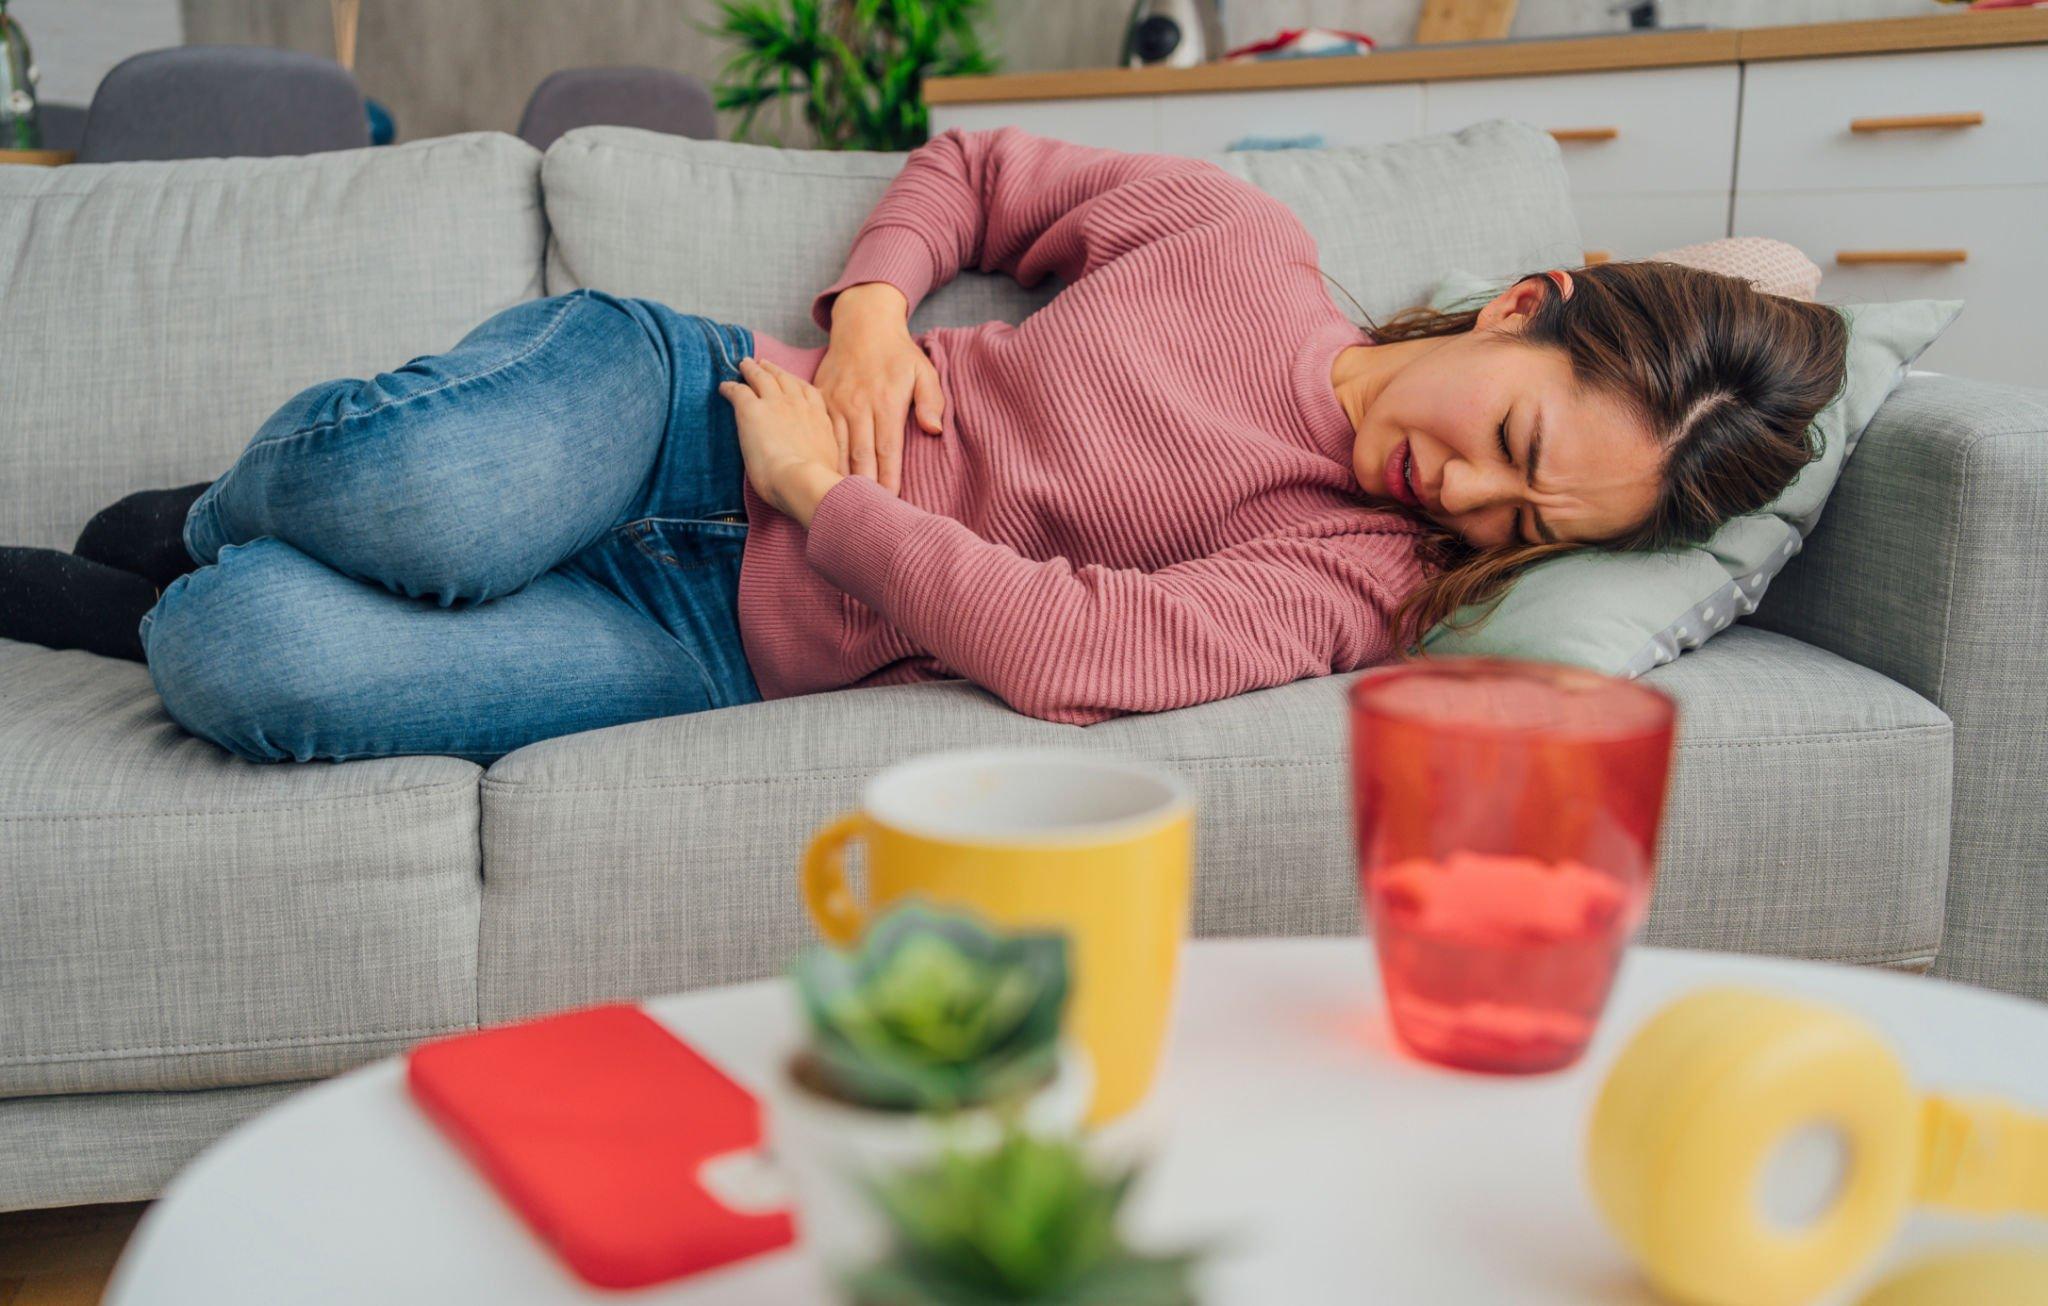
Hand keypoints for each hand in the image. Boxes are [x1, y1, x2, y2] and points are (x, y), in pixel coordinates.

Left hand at [719, 357, 845, 526]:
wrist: (804, 480)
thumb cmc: (818, 482)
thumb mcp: (829, 464)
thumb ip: (824, 458)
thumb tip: (822, 469)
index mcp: (819, 419)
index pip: (809, 392)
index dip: (797, 384)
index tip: (791, 381)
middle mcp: (799, 405)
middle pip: (785, 379)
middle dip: (774, 370)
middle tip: (765, 364)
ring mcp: (775, 404)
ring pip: (762, 377)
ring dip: (752, 370)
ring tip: (745, 365)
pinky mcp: (751, 409)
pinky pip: (738, 391)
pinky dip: (730, 387)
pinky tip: (724, 387)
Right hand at [814, 281, 943, 495]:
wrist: (862, 325)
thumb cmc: (898, 354)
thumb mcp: (924, 370)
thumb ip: (931, 401)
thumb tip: (934, 430)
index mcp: (886, 403)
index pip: (888, 450)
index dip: (888, 479)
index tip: (889, 503)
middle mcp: (858, 405)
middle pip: (860, 455)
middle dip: (862, 487)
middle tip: (862, 513)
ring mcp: (835, 403)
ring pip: (836, 448)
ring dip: (838, 476)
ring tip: (839, 503)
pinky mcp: (820, 400)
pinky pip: (820, 434)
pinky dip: (821, 457)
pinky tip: (820, 477)